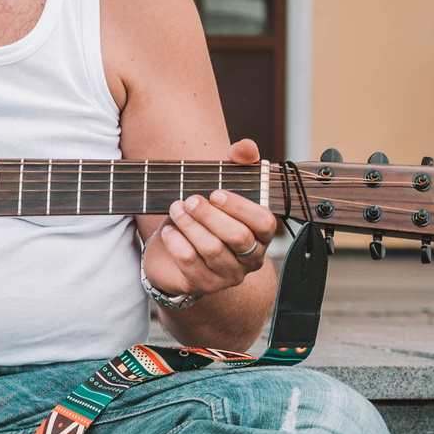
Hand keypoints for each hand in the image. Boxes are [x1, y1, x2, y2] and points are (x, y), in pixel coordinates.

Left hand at [143, 138, 278, 300]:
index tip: (215, 193)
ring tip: (176, 208)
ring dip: (189, 225)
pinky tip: (169, 230)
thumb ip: (238, 162)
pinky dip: (176, 242)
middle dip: (209, 214)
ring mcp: (228, 275)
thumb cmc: (207, 215)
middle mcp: (250, 259)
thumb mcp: (222, 185)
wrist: (177, 253)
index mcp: (261, 235)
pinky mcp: (203, 285)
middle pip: (237, 237)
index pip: (264, 223)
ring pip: (212, 249)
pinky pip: (190, 263)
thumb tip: (247, 147)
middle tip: (189, 199)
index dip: (240, 207)